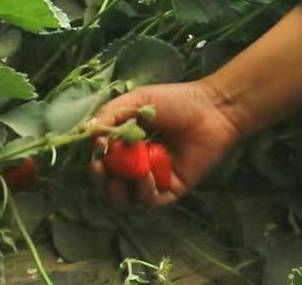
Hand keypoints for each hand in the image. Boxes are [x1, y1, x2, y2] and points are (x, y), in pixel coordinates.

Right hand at [86, 79, 242, 208]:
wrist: (213, 109)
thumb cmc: (177, 101)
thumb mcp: (137, 101)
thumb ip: (110, 115)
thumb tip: (88, 136)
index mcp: (129, 145)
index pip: (103, 162)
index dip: (96, 162)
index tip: (96, 153)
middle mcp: (139, 165)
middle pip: (110, 185)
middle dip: (102, 180)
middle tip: (102, 170)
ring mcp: (155, 179)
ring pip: (127, 198)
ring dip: (120, 189)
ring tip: (127, 172)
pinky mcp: (172, 190)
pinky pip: (150, 201)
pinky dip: (143, 191)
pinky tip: (146, 175)